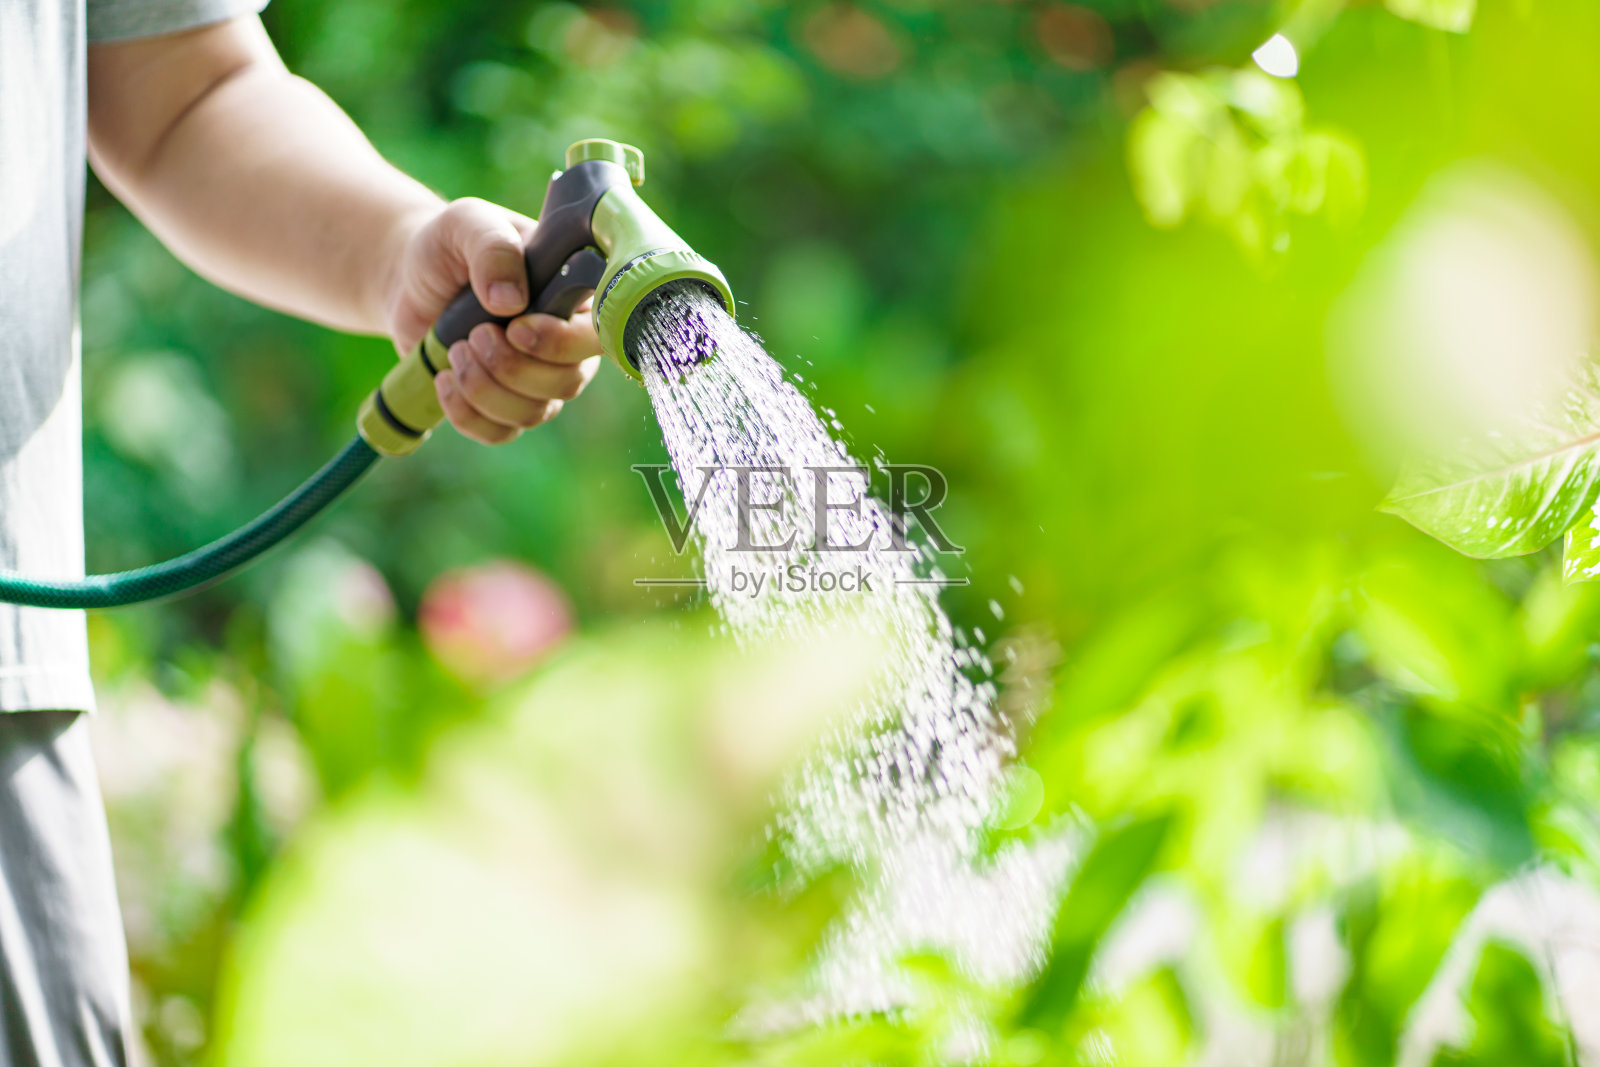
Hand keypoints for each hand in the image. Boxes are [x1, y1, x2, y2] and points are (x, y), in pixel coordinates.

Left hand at [385, 198, 603, 444]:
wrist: (409, 279)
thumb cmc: (449, 246)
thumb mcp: (467, 224)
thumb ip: (492, 247)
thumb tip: (509, 300)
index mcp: (573, 297)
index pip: (598, 334)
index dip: (562, 342)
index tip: (516, 326)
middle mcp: (566, 344)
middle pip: (568, 381)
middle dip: (513, 366)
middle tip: (475, 334)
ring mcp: (537, 380)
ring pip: (534, 412)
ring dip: (486, 389)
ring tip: (455, 351)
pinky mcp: (503, 406)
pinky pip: (501, 433)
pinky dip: (467, 415)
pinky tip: (444, 380)